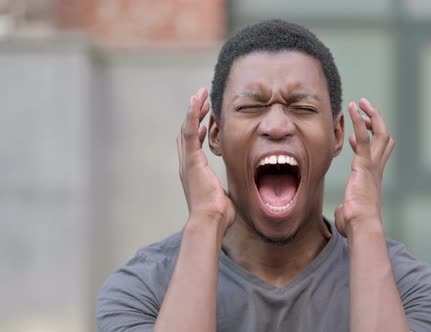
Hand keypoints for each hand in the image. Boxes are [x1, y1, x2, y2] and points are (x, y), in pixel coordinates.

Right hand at [176, 88, 234, 230]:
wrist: (210, 221)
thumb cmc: (217, 215)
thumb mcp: (222, 196)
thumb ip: (223, 190)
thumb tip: (229, 193)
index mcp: (194, 172)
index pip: (192, 144)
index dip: (198, 129)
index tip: (207, 119)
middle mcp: (187, 164)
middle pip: (187, 132)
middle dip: (195, 115)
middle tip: (202, 100)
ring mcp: (188, 161)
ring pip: (187, 128)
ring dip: (194, 110)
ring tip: (200, 94)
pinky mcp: (192, 159)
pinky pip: (190, 132)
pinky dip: (192, 115)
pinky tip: (196, 101)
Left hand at [335, 98, 394, 236]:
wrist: (362, 226)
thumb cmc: (356, 225)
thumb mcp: (350, 213)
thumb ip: (347, 209)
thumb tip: (344, 212)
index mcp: (373, 178)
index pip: (379, 153)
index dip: (368, 141)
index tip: (354, 138)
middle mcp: (377, 169)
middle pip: (385, 138)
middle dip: (376, 122)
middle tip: (364, 110)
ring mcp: (373, 165)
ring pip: (380, 133)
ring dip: (371, 115)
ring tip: (360, 102)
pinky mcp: (365, 164)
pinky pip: (364, 136)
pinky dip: (359, 120)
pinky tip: (353, 107)